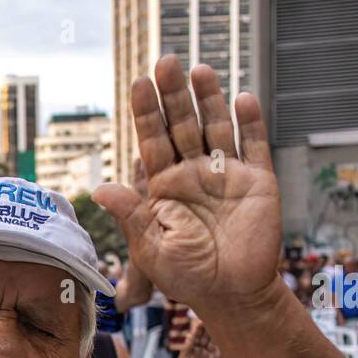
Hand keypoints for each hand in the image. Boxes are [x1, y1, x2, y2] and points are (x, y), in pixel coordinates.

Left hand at [94, 56, 281, 317]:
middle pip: (182, 125)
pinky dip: (249, 123)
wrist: (232, 296)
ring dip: (209, 99)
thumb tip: (101, 188)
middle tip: (166, 62)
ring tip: (199, 71)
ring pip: (216, 127)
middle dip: (174, 95)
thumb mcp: (151, 248)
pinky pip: (253, 145)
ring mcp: (225, 175)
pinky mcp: (257, 182)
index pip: (151, 141)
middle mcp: (193, 175)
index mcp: (164, 187)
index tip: (139, 83)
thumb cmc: (188, 277)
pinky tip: (241, 98)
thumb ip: (132, 215)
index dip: (146, 113)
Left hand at [171, 317, 221, 357]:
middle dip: (209, 328)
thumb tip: (190, 335)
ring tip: (221, 325)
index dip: (199, 328)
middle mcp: (200, 349)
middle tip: (213, 319)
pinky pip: (220, 351)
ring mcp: (208, 354)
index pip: (196, 335)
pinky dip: (223, 345)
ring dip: (217, 335)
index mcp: (191, 347)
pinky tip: (225, 338)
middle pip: (206, 336)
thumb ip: (187, 348)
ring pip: (214, 342)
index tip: (201, 320)